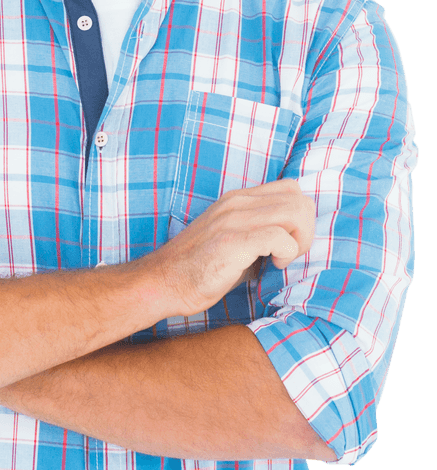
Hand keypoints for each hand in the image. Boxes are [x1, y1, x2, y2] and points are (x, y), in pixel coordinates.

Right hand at [158, 178, 314, 316]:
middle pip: (298, 197)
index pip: (290, 188)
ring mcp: (234, 219)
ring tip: (282, 259)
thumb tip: (291, 240)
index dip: (300, 215)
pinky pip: (278, 236)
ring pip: (294, 211)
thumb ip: (259, 232)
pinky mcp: (233, 241)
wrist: (164, 282)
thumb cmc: (199, 268)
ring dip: (299, 239)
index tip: (291, 241)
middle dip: (306, 229)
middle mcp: (237, 202)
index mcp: (237, 199)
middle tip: (290, 254)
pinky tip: (273, 265)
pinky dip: (286, 251)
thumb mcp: (233, 240)